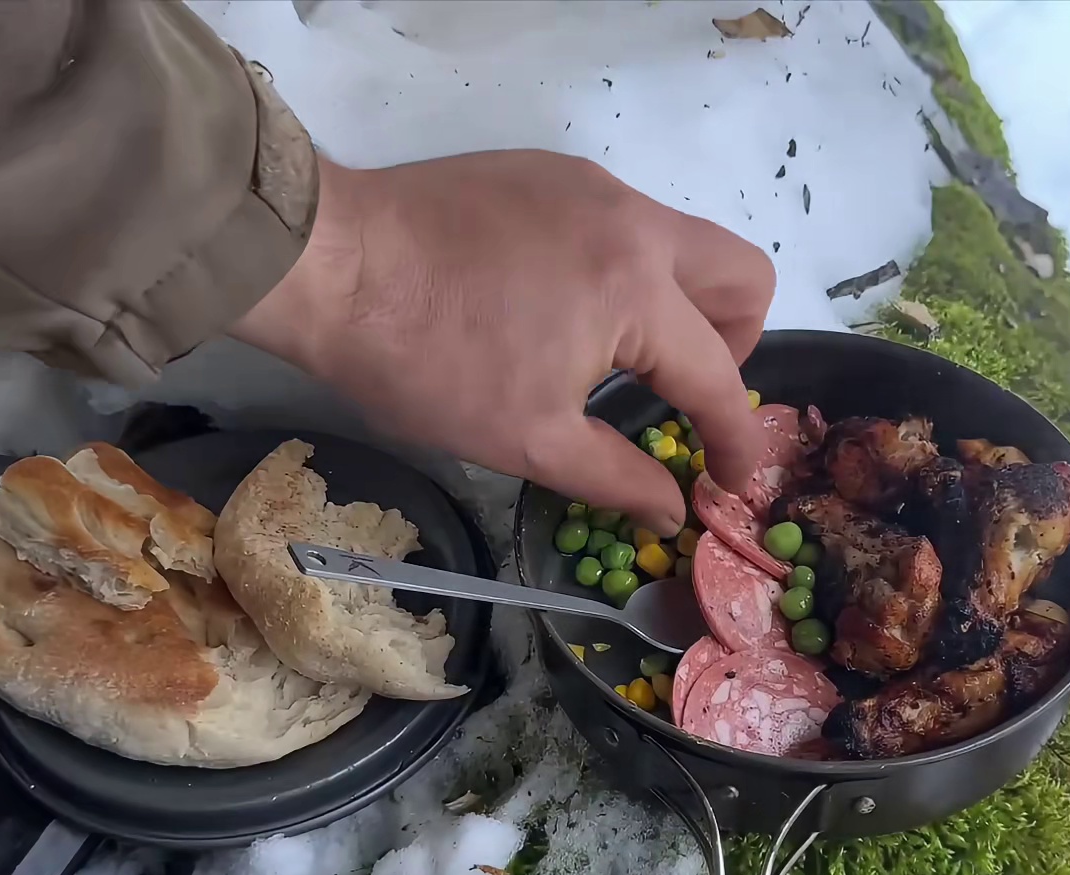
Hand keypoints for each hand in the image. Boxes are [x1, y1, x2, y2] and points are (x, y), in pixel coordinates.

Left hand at [229, 149, 774, 534]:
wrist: (327, 262)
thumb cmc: (424, 359)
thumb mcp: (526, 440)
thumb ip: (615, 476)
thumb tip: (671, 508)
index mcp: (636, 291)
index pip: (718, 374)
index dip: (735, 440)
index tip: (736, 478)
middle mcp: (632, 224)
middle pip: (743, 276)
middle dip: (736, 342)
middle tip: (684, 390)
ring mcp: (591, 187)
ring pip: (681, 240)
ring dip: (675, 303)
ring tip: (616, 354)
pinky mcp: (548, 172)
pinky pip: (620, 219)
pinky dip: (619, 268)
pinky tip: (558, 306)